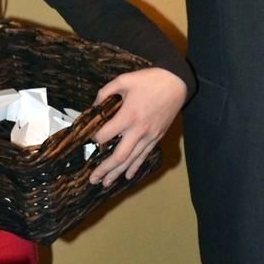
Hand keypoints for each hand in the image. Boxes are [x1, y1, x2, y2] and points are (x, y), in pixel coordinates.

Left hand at [88, 68, 187, 187]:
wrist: (176, 83)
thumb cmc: (149, 80)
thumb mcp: (124, 80)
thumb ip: (106, 92)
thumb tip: (94, 105)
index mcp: (129, 115)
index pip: (107, 134)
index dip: (95, 139)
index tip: (88, 140)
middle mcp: (139, 130)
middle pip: (120, 156)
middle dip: (105, 169)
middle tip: (93, 179)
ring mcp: (149, 136)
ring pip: (132, 160)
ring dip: (118, 173)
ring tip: (106, 183)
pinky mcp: (157, 137)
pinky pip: (144, 156)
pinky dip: (135, 167)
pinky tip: (127, 176)